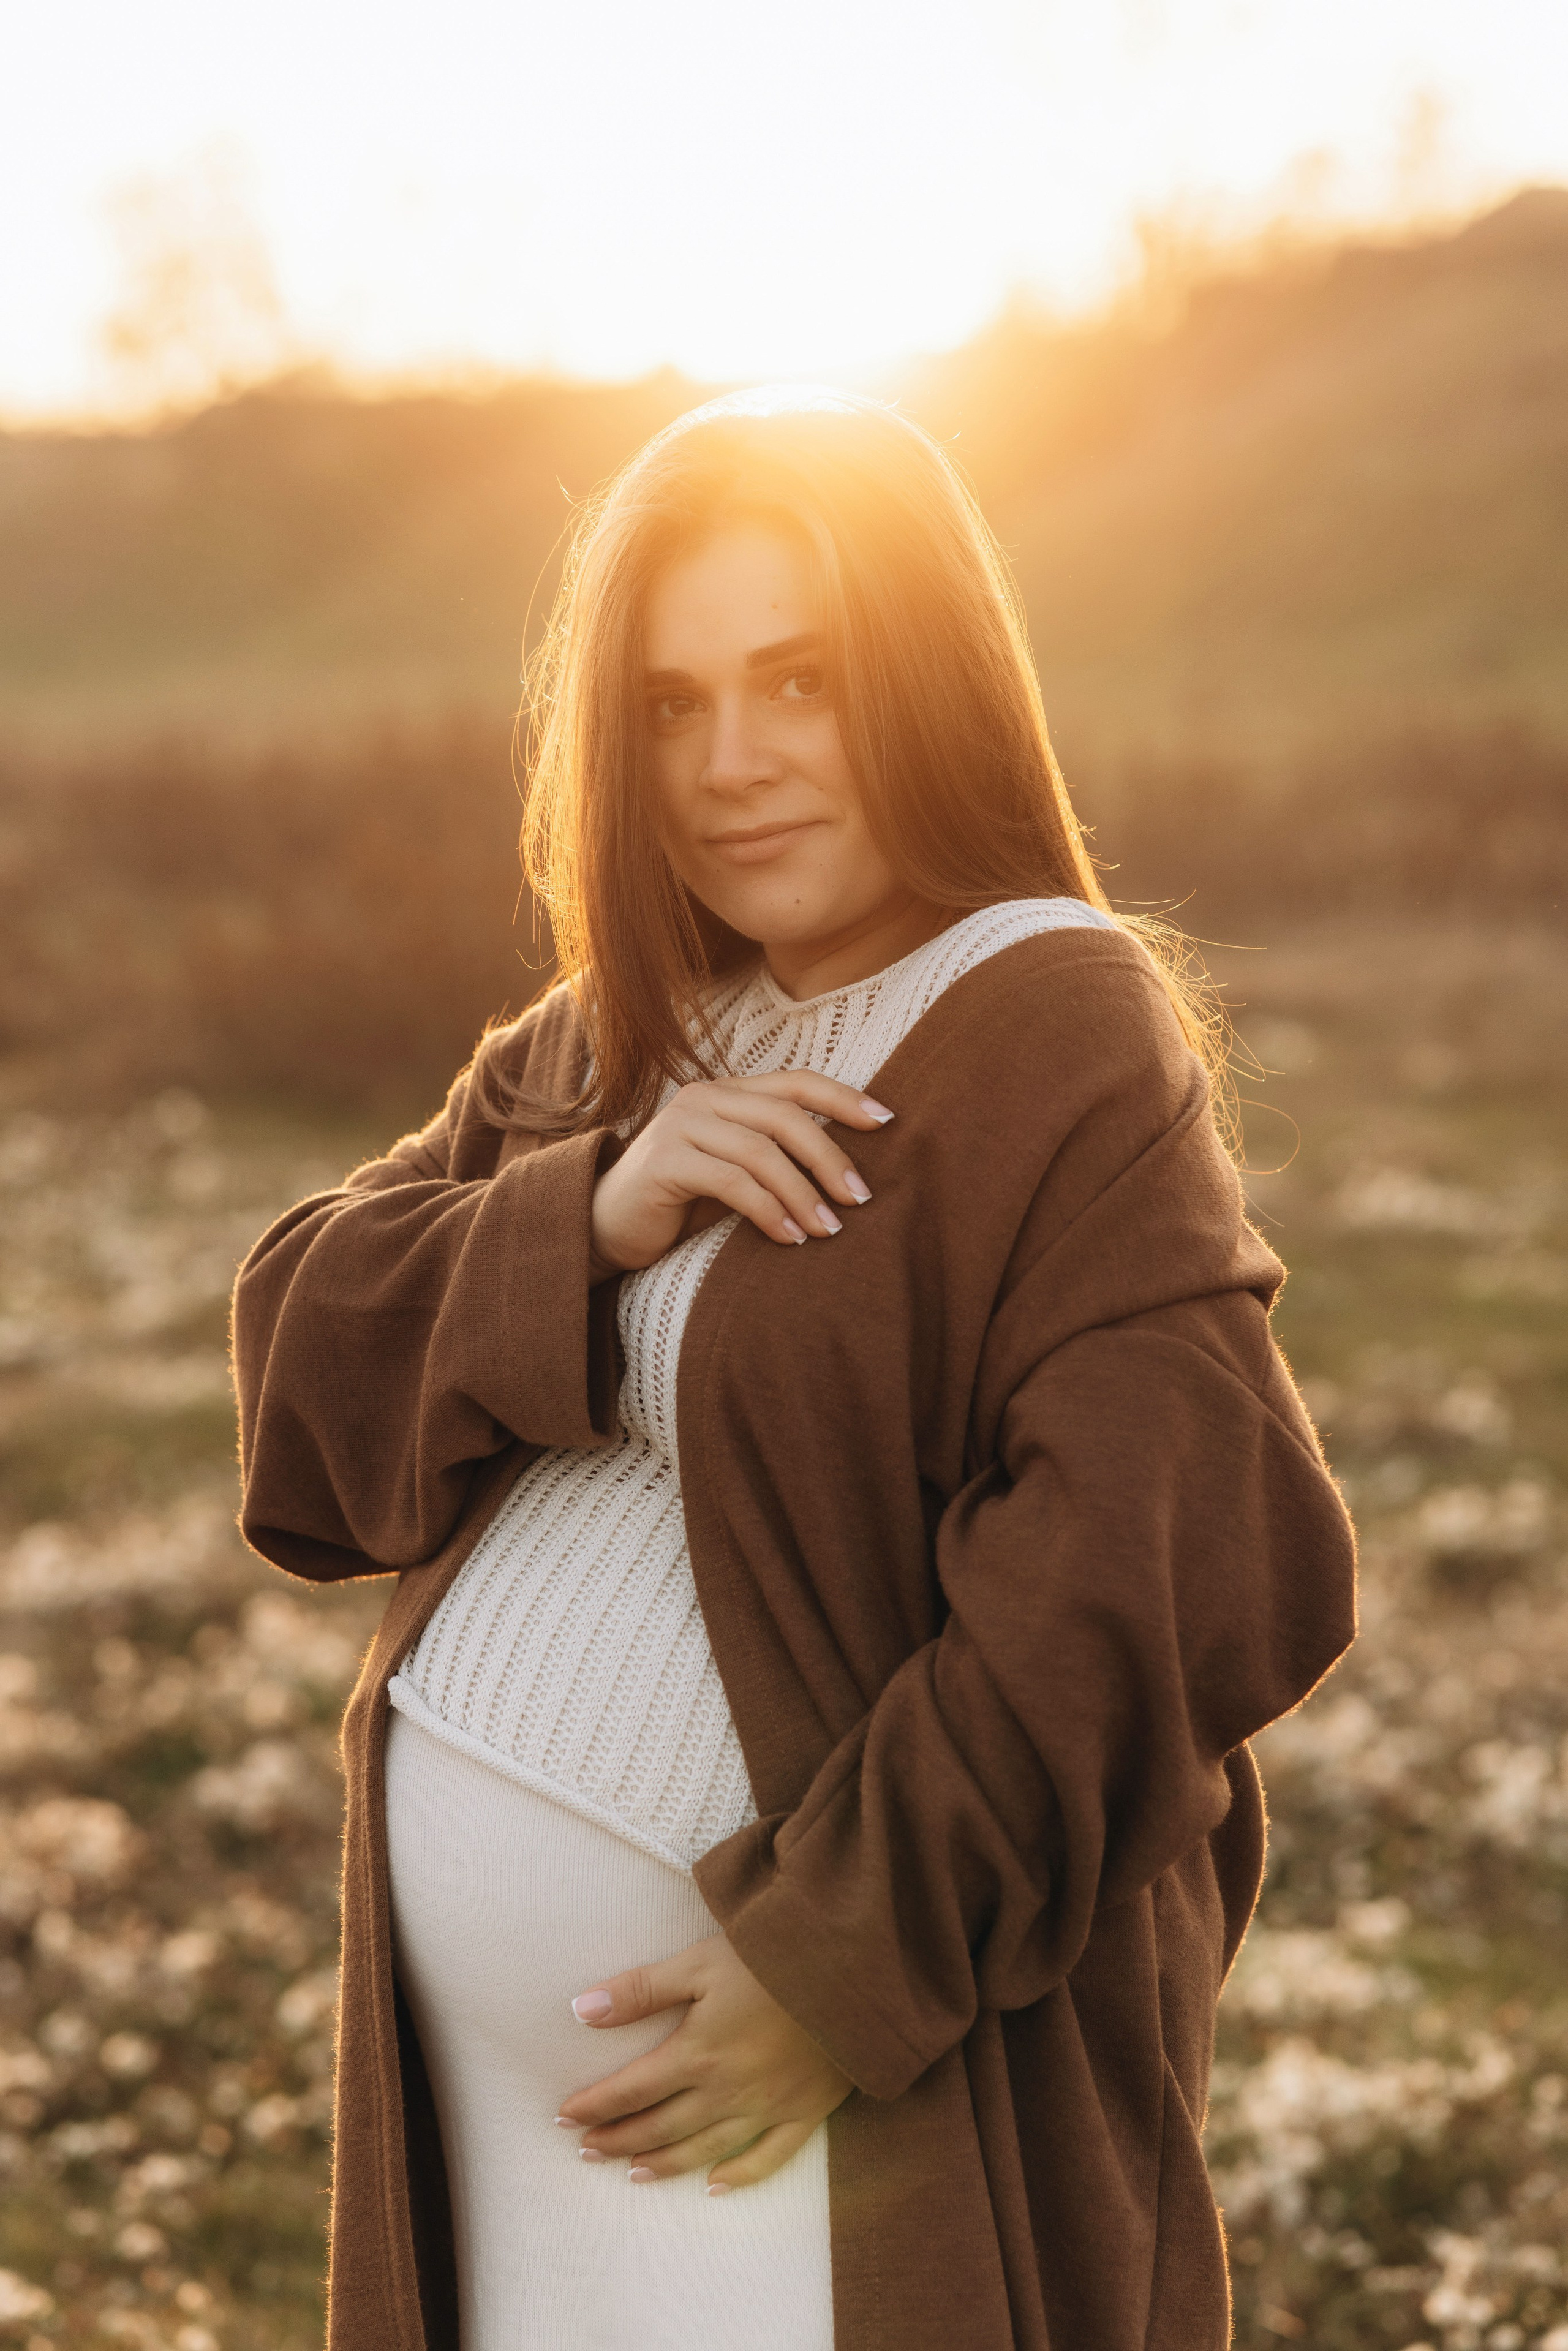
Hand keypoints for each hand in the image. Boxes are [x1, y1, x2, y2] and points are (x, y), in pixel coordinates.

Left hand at [555, 1932, 852, 2192]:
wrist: (851, 1970)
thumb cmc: (772, 1958)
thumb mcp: (699, 1963)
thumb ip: (641, 1990)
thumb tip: (581, 2010)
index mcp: (697, 2053)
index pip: (632, 2088)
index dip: (595, 2104)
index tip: (564, 2116)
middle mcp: (726, 2091)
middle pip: (661, 2125)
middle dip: (619, 2137)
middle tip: (587, 2149)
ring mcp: (767, 2106)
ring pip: (704, 2149)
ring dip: (663, 2163)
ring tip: (632, 2171)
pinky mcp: (805, 2111)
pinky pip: (768, 2158)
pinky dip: (740, 2177)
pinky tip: (715, 2187)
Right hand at [589, 1072, 893, 1278]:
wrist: (606, 1225)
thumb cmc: (682, 1203)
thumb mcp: (737, 1174)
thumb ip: (777, 1158)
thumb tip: (850, 1174)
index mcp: (727, 1093)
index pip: (797, 1083)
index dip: (844, 1098)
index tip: (888, 1121)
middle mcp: (704, 1098)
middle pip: (786, 1116)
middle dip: (830, 1157)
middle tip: (860, 1198)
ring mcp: (681, 1126)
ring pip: (762, 1151)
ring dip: (803, 1194)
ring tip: (829, 1230)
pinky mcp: (664, 1162)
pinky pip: (732, 1182)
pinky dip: (768, 1211)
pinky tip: (789, 1239)